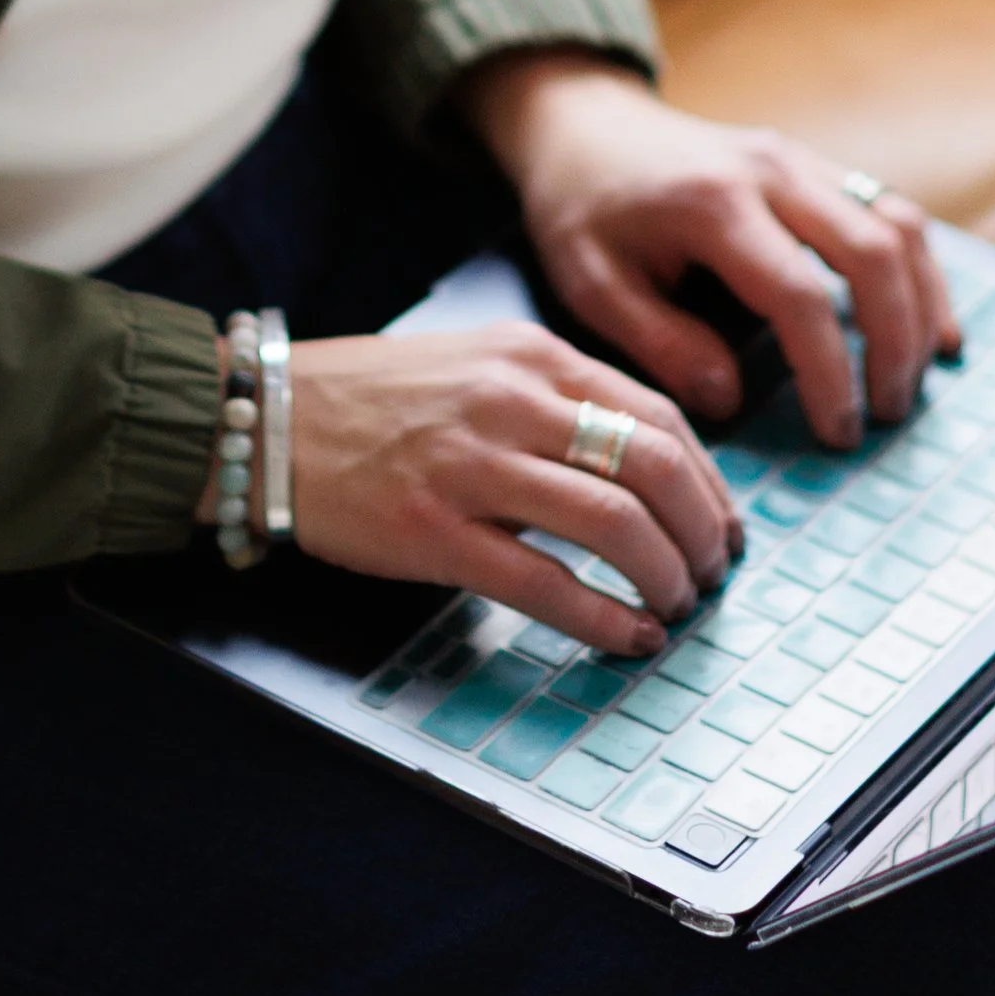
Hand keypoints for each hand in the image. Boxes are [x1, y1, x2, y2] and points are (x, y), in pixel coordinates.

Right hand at [198, 319, 745, 662]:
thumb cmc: (379, 398)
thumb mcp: (480, 364)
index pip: (660, 417)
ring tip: (672, 608)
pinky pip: (544, 583)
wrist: (270, 417)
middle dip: (702, 532)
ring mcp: (473, 466)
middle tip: (710, 574)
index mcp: (532, 356)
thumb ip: (557, 399)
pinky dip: (602, 619)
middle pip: (654, 467)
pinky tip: (625, 639)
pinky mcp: (435, 531)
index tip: (724, 526)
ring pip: (612, 524)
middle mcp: (512, 401)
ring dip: (664, 577)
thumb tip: (647, 469)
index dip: (710, 483)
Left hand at [461, 54, 961, 446]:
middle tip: (884, 415)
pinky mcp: (812, 162)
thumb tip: (730, 400)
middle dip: (894, 343)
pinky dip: (919, 269)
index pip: (800, 295)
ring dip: (921, 304)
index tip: (837, 433)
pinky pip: (889, 208)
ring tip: (912, 379)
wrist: (584, 121)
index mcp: (714, 203)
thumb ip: (657, 342)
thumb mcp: (587, 281)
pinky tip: (928, 324)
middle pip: (873, 253)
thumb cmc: (579, 207)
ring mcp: (799, 158)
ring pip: (898, 224)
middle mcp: (770, 170)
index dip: (830, 371)